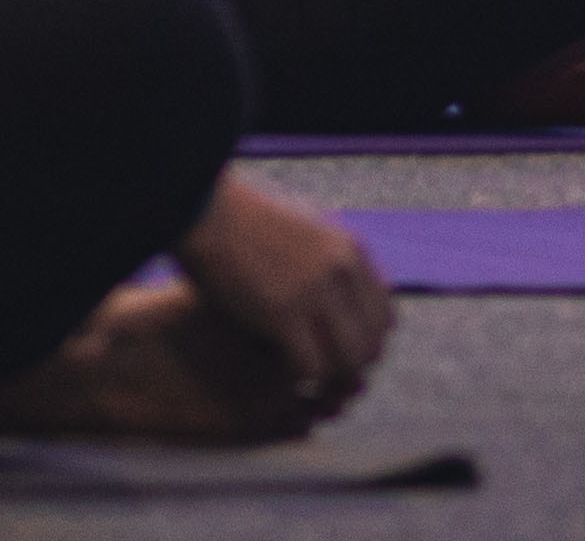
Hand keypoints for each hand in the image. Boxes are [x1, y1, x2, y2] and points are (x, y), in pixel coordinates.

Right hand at [176, 170, 392, 406]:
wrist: (200, 204)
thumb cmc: (241, 218)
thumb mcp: (302, 227)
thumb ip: (328, 258)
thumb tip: (343, 288)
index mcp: (350, 249)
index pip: (384, 318)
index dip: (365, 343)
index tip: (339, 353)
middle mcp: (341, 270)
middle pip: (371, 344)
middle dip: (349, 367)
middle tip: (322, 375)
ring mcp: (314, 291)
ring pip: (347, 362)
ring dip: (326, 377)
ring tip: (302, 377)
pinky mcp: (282, 313)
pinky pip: (311, 368)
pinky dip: (299, 379)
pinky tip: (280, 373)